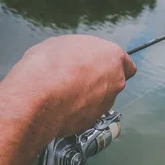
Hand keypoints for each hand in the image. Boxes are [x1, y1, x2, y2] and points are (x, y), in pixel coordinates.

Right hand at [4, 35, 136, 137]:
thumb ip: (81, 52)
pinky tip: (61, 105)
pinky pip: (88, 113)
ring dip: (88, 96)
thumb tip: (77, 56)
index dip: (113, 65)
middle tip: (78, 77)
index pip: (127, 64)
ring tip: (64, 91)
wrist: (37, 98)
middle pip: (114, 81)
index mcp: (113, 57)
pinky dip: (78, 110)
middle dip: (100, 80)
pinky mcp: (94, 120)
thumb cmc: (48, 65)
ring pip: (102, 98)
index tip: (102, 66)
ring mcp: (107, 102)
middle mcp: (116, 80)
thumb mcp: (63, 44)